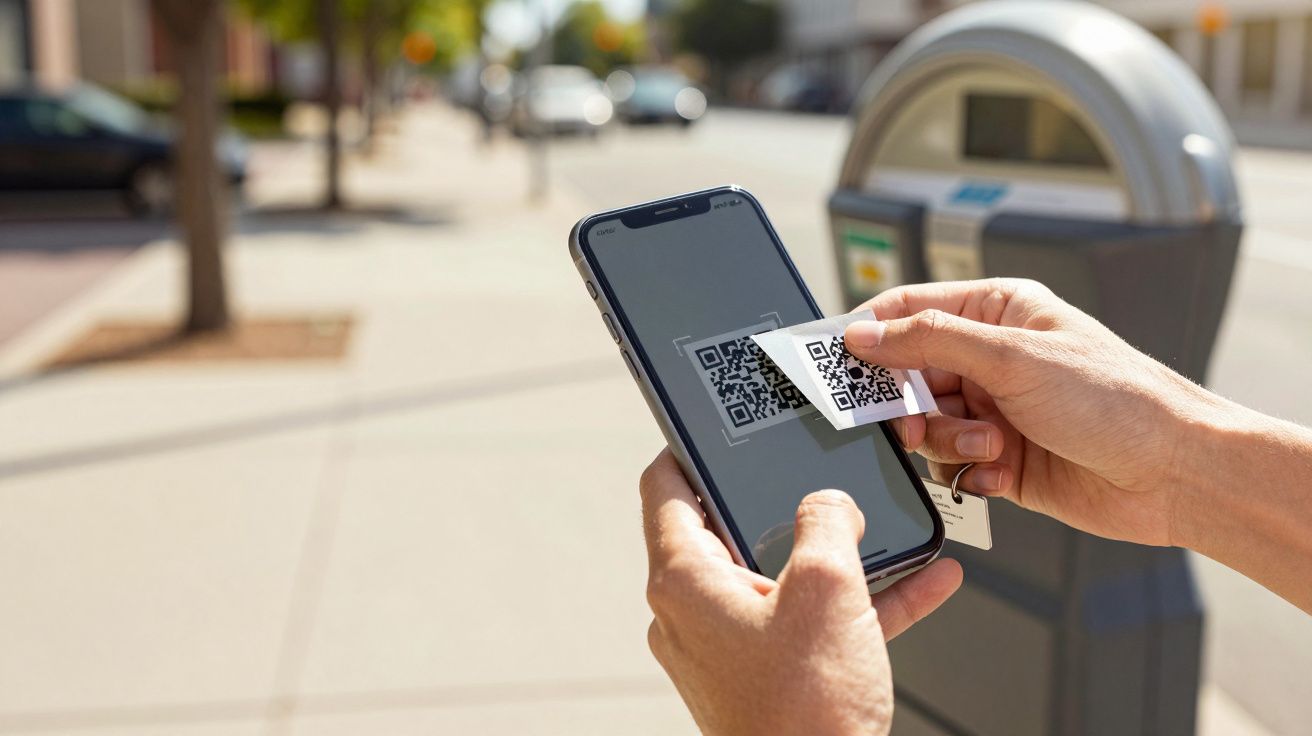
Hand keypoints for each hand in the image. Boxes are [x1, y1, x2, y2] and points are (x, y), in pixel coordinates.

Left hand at [640, 449, 961, 734]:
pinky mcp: (760, 676)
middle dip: (780, 502)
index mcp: (684, 579)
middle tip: (813, 473)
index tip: (707, 426)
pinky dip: (852, 603)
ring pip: (777, 577)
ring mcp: (723, 647)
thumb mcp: (828, 588)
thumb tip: (829, 503)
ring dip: (834, 555)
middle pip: (726, 529)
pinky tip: (920, 585)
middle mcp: (690, 612)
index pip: (664, 488)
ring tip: (885, 532)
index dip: (686, 447)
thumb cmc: (805, 712)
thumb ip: (827, 522)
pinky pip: (805, 622)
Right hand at [844, 278, 1227, 546]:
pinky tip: (1003, 473)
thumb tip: (864, 334)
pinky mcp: (1000, 459)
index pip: (908, 310)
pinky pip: (950, 465)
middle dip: (910, 406)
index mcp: (996, 313)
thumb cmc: (1117, 401)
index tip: (838, 365)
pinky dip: (967, 473)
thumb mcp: (1013, 358)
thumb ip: (930, 340)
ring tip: (989, 447)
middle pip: (907, 376)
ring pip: (924, 426)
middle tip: (911, 424)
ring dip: (947, 442)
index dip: (869, 335)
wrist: (1173, 473)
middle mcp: (991, 358)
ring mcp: (994, 409)